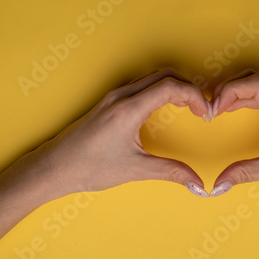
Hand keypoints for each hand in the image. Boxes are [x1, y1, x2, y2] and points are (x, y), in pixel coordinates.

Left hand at [32, 68, 210, 196]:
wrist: (53, 167)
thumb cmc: (86, 167)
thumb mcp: (134, 170)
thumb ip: (170, 172)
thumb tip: (197, 183)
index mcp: (128, 109)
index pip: (170, 86)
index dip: (194, 96)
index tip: (205, 112)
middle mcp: (121, 96)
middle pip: (164, 75)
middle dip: (188, 87)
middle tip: (200, 108)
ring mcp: (114, 97)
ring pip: (152, 78)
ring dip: (174, 86)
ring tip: (188, 107)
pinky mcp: (110, 102)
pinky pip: (142, 85)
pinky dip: (160, 90)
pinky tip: (165, 107)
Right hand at [209, 70, 258, 197]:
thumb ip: (247, 173)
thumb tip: (219, 183)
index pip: (254, 84)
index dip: (229, 91)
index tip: (214, 109)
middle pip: (255, 79)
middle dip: (230, 89)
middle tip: (212, 107)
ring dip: (239, 92)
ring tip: (220, 108)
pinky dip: (250, 98)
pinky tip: (240, 110)